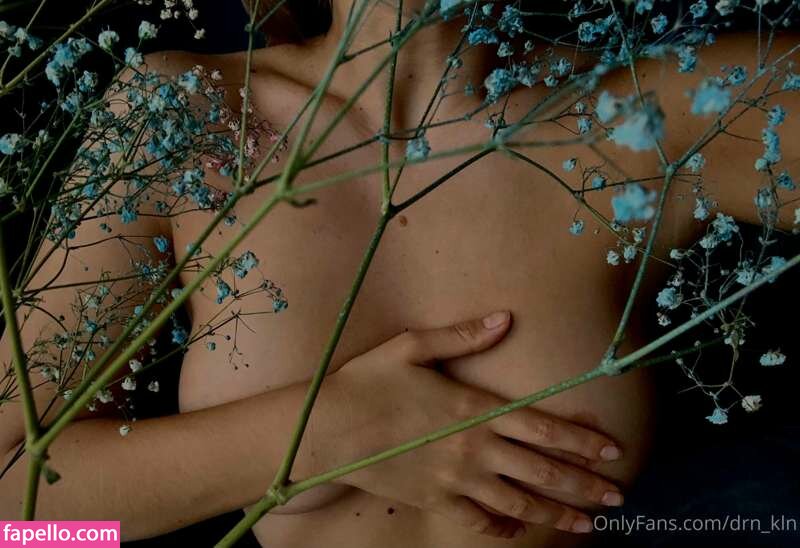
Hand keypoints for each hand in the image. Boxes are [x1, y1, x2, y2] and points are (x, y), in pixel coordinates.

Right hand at [327, 311, 622, 537]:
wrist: (327, 430)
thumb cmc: (367, 383)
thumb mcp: (411, 347)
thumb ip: (462, 336)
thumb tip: (504, 319)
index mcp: (472, 409)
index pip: (539, 427)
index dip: (579, 440)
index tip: (611, 450)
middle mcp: (472, 449)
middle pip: (540, 470)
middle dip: (583, 483)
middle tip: (619, 495)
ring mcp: (455, 480)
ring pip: (518, 501)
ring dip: (557, 512)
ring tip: (590, 522)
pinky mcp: (435, 501)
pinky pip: (478, 519)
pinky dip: (504, 526)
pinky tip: (521, 529)